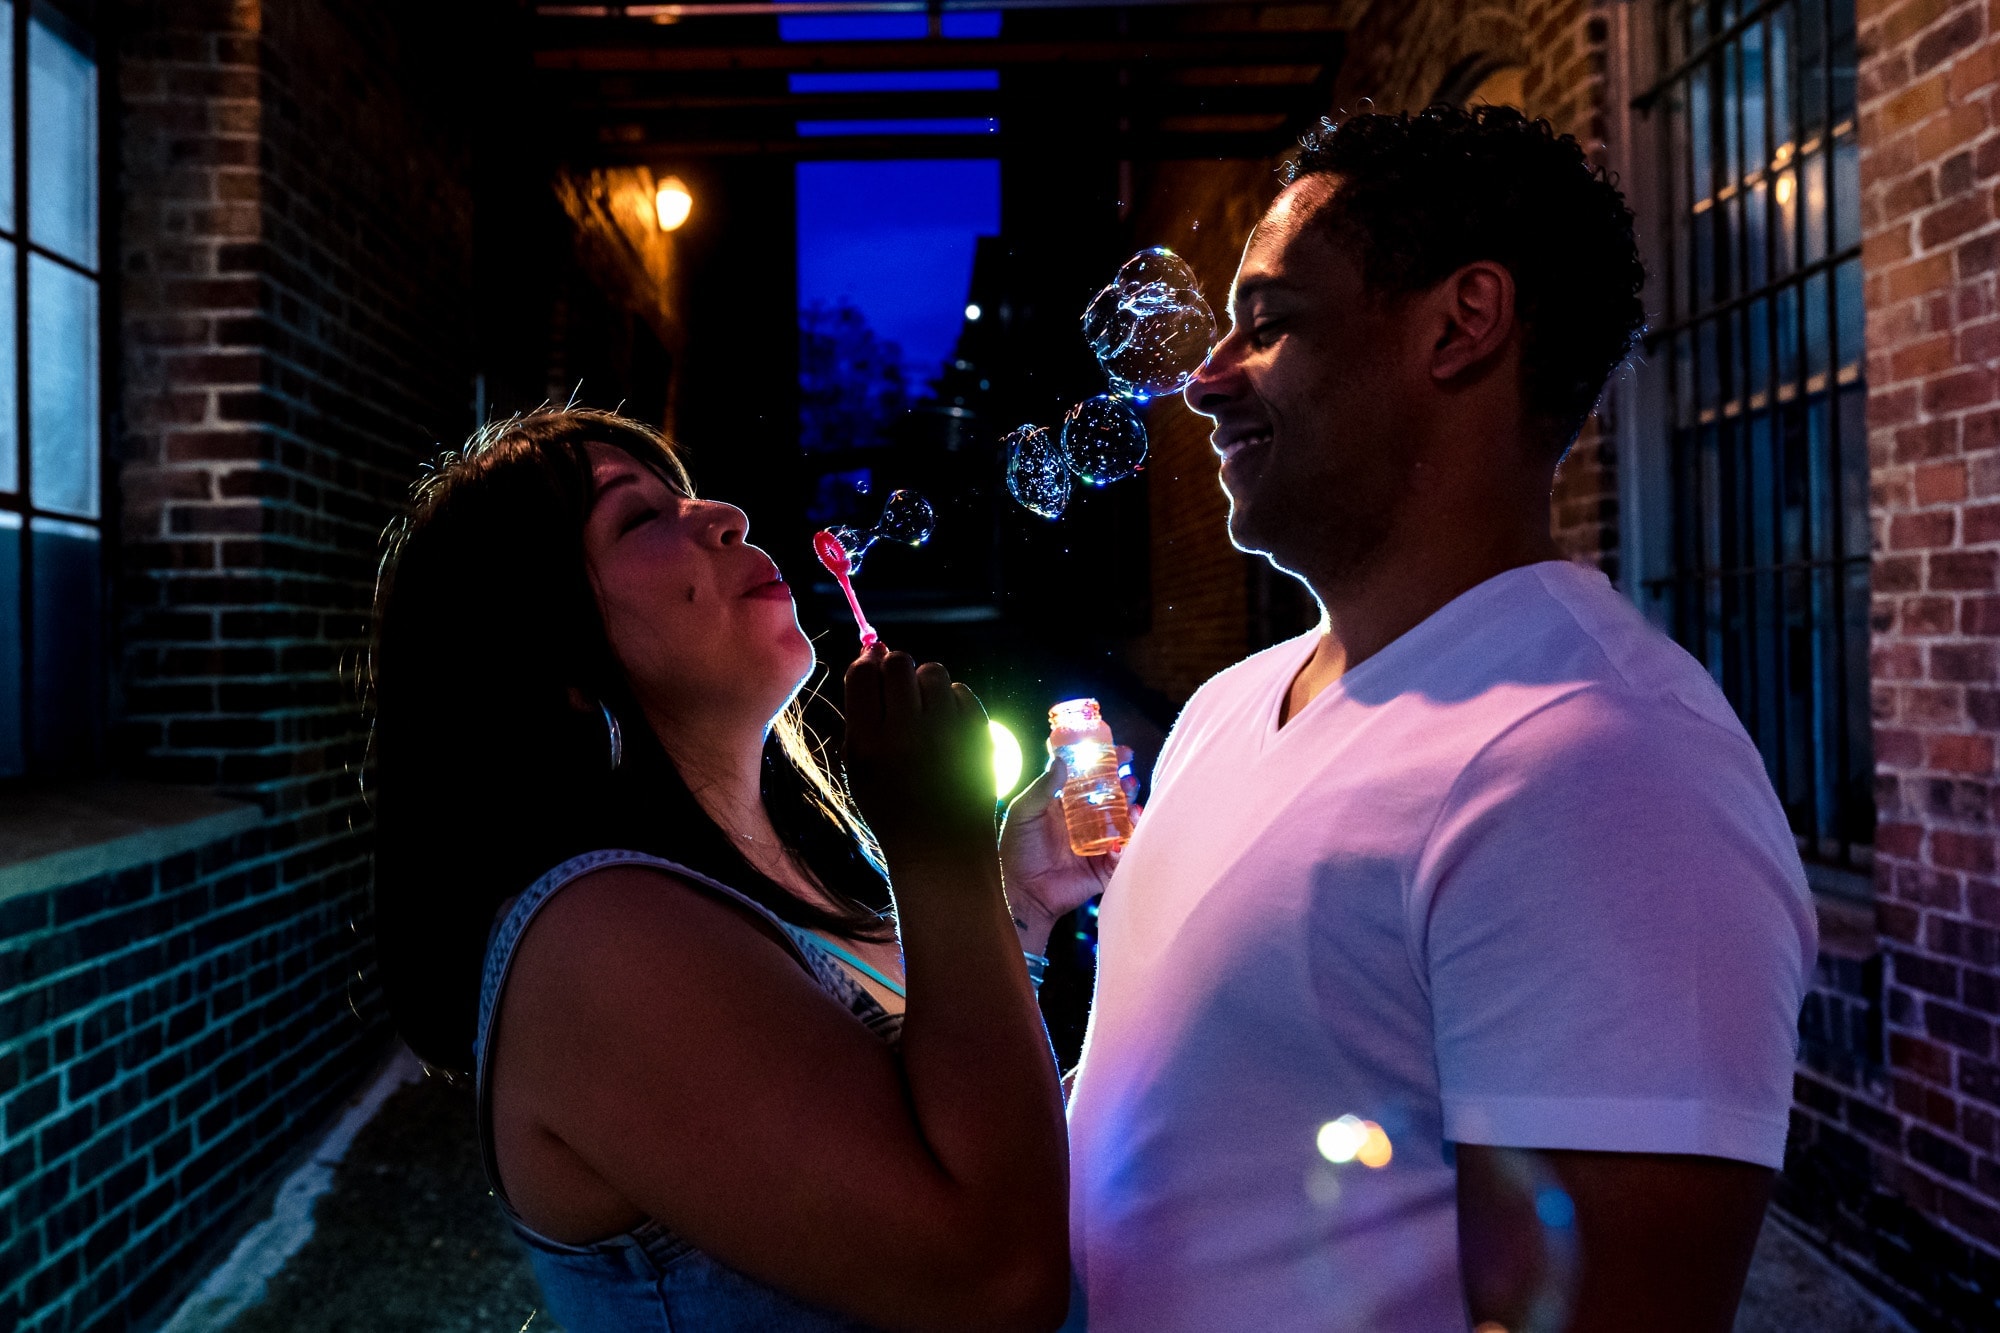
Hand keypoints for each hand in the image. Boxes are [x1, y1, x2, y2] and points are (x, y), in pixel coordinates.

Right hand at [842, 645, 996, 866]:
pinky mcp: (978, 734)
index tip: (872, 667)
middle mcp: (906, 733)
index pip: (862, 674)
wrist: (941, 847)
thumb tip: (872, 652)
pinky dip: (952, 701)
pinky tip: (946, 724)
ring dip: (925, 682)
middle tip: (899, 689)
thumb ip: (861, 712)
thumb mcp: (859, 766)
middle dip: (895, 668)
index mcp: (868, 743)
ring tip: (924, 708)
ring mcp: (947, 732)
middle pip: (898, 663)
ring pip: (933, 671)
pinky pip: (961, 691)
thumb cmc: (893, 804)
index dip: (866, 664)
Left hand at [999, 746, 1140, 950]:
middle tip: (1129, 778)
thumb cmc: (1016, 851)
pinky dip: (1129, 844)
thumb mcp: (1023, 813)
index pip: (1091, 778)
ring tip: (1133, 804)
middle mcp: (1085, 822)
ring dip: (1133, 811)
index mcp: (1067, 805)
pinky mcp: (1104, 868)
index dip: (1107, 764)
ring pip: (1123, 824)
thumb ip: (1041, 788)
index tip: (1120, 752)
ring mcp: (1097, 844)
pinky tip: (1127, 835)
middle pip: (1113, 798)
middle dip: (1126, 786)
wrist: (1021, 892)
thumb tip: (1060, 760)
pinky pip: (1123, 855)